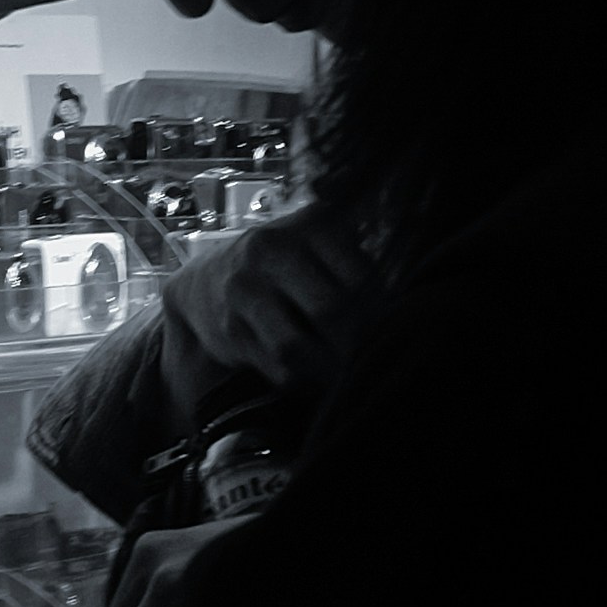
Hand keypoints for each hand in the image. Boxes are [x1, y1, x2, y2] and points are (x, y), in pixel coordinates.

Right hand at [155, 205, 369, 404]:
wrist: (206, 279)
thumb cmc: (282, 263)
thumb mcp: (317, 242)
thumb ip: (355, 259)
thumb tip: (401, 308)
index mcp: (307, 225)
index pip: (359, 276)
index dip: (379, 310)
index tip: (387, 327)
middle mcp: (270, 250)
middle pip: (330, 309)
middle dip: (355, 341)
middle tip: (367, 356)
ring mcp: (244, 289)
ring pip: (296, 346)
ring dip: (327, 369)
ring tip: (343, 373)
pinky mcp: (230, 329)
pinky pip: (276, 368)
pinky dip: (302, 380)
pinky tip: (315, 376)